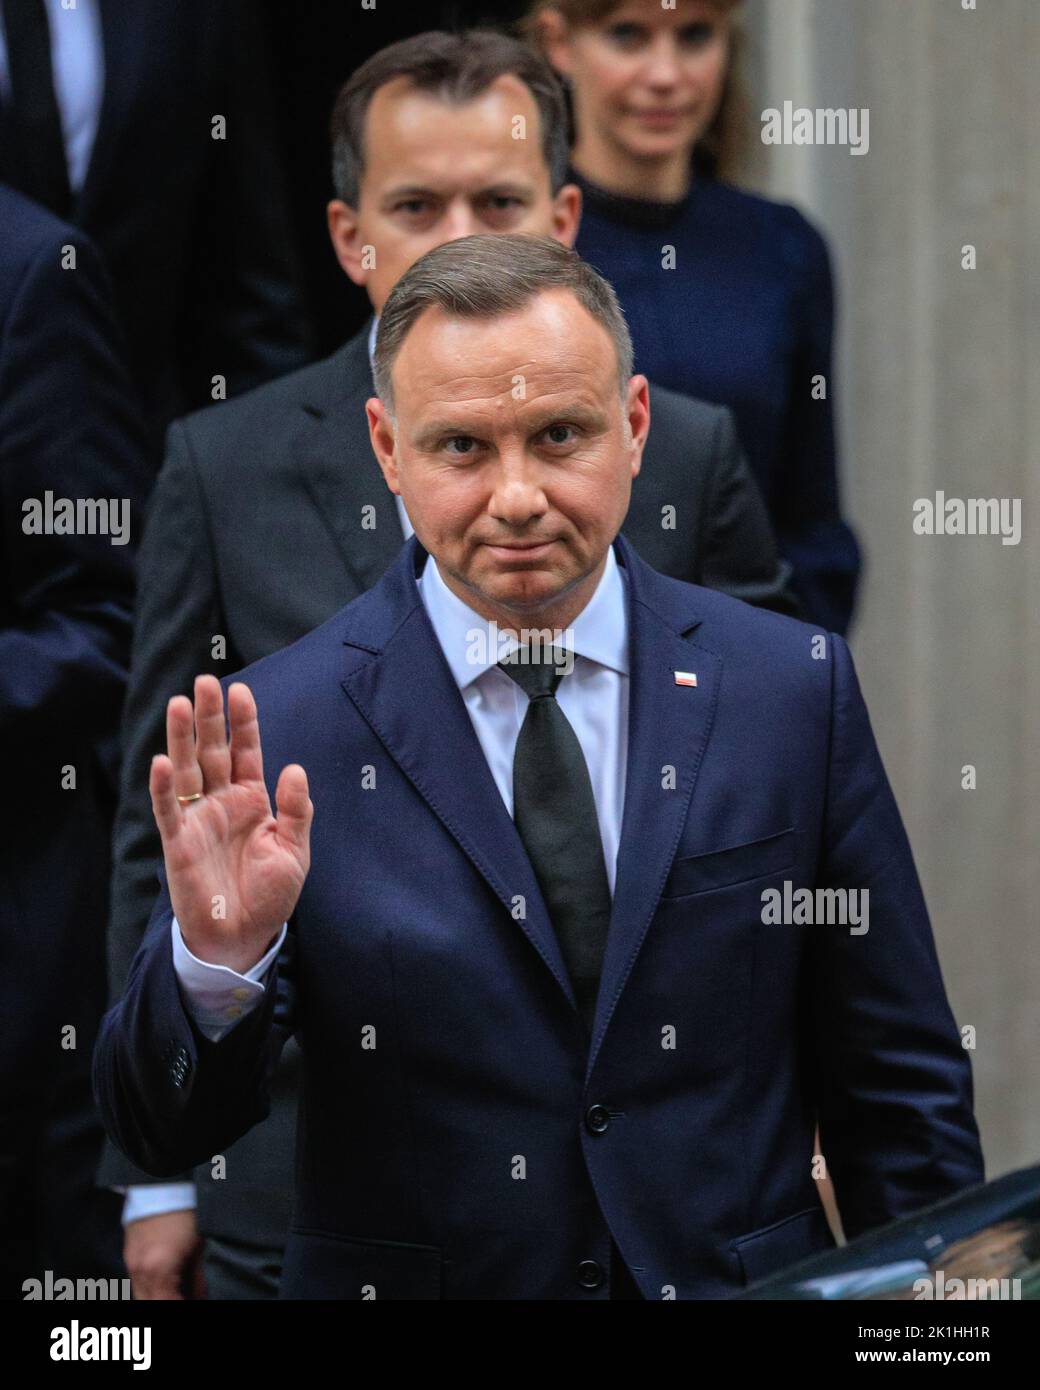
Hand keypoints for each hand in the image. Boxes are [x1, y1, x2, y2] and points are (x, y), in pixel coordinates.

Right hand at [123, 1210, 204, 1300]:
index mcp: (158, 1271)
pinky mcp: (129, 1253)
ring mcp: (130, 1262)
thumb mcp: (199, 1248)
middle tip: (184, 1298)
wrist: (164, 1180)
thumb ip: (198, 1280)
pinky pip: (137, 1282)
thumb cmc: (186, 1211)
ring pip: (140, 1296)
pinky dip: (150, 1288)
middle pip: (148, 1304)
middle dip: (167, 1304)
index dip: (183, 1307)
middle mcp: (139, 1271)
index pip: (167, 1305)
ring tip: (176, 1293)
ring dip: (157, 1298)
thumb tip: (200, 1298)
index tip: (195, 1304)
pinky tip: (166, 1284)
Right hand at [150, 675, 311, 971]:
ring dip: (181, 738)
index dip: (243, 722)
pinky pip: (168, 810)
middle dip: (209, 717)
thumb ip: (297, 810)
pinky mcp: (179, 842)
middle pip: (213, 750)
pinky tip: (161, 761)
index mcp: (252, 799)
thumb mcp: (295, 851)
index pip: (246, 751)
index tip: (240, 691)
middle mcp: (222, 802)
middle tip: (204, 681)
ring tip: (178, 703)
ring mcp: (198, 819)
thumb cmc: (270, 895)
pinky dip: (163, 787)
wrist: (244, 936)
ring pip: (187, 770)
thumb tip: (294, 768)